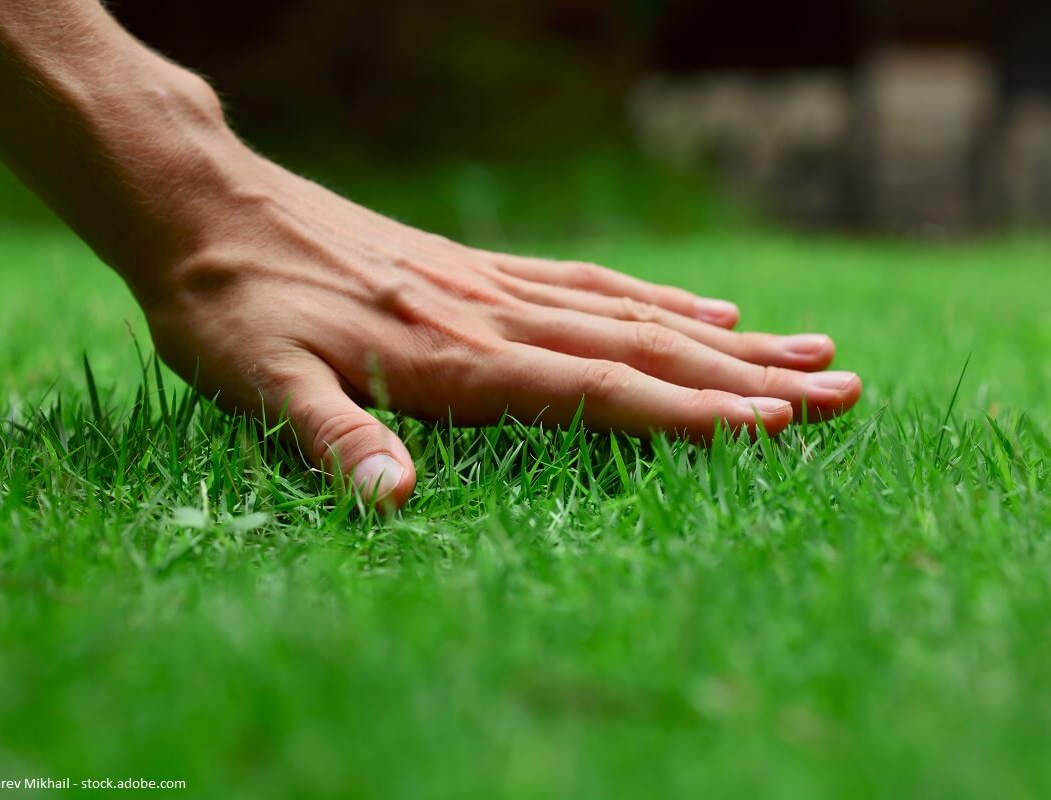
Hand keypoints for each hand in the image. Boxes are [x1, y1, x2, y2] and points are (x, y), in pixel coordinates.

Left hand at [140, 153, 861, 507]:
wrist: (205, 206)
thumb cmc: (229, 307)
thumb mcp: (257, 384)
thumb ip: (333, 440)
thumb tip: (396, 503)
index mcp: (454, 357)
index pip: (597, 389)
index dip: (689, 413)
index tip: (779, 428)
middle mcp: (493, 315)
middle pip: (644, 349)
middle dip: (748, 380)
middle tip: (845, 392)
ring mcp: (493, 286)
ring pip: (633, 313)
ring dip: (726, 341)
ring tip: (810, 350)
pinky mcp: (479, 269)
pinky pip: (588, 283)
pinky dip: (658, 302)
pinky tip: (702, 312)